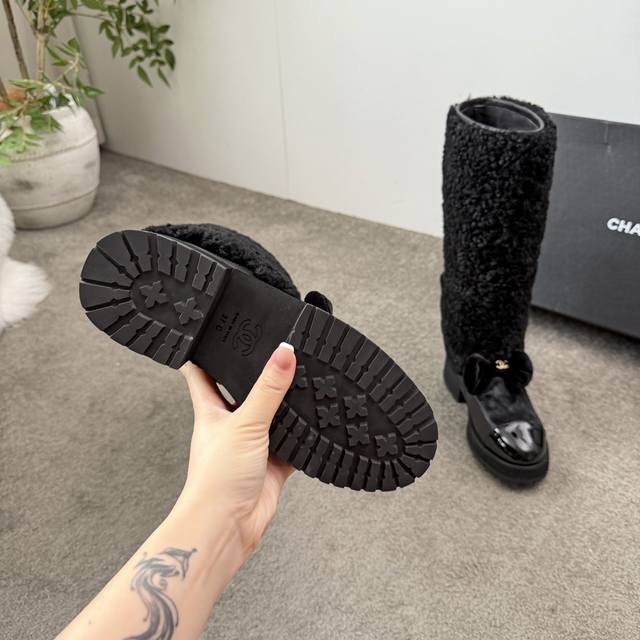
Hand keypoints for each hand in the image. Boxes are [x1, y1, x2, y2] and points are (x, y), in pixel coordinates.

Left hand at [177, 343, 295, 556]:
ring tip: (303, 377)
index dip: (207, 352)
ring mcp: (252, 445)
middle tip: (273, 349)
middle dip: (257, 374)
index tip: (216, 331)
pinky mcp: (273, 464)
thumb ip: (268, 388)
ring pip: (271, 416)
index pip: (203, 372)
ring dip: (284, 404)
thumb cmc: (216, 479)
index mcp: (211, 411)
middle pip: (243, 391)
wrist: (228, 526)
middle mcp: (231, 425)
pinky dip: (304, 435)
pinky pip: (292, 444)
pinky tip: (316, 422)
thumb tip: (284, 352)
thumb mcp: (244, 423)